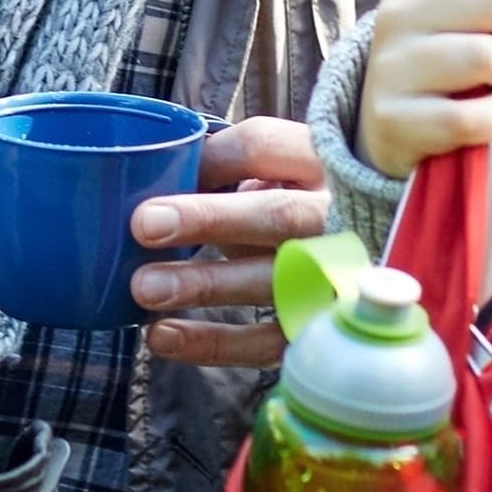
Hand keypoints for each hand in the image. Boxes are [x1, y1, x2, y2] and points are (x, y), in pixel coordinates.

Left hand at [128, 115, 328, 367]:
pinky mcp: (315, 330)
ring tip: (144, 287)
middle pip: (279, 215)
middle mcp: (334, 220)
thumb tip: (160, 172)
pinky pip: (266, 343)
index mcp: (318, 165)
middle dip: (209, 219)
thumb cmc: (284, 202)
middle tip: (145, 225)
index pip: (268, 148)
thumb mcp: (267, 171)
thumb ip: (224, 163)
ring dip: (204, 284)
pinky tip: (163, 335)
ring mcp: (333, 279)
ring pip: (273, 281)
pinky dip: (212, 343)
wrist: (346, 260)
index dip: (215, 158)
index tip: (163, 167)